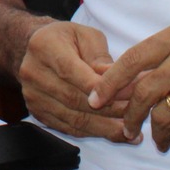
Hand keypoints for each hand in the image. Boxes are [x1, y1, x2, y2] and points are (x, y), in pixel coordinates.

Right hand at [18, 20, 130, 138]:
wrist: (37, 50)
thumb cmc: (67, 39)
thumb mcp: (87, 36)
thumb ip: (101, 58)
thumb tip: (118, 82)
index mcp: (44, 46)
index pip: (72, 71)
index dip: (100, 87)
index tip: (129, 95)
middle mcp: (33, 72)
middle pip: (74, 99)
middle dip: (109, 109)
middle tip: (136, 113)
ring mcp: (33, 96)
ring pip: (73, 118)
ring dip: (105, 127)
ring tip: (131, 131)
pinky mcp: (37, 112)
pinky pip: (68, 128)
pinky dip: (93, 132)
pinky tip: (113, 133)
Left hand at [90, 21, 169, 150]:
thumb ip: (163, 62)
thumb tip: (117, 82)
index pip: (134, 57)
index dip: (110, 81)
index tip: (95, 98)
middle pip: (144, 90)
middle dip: (130, 115)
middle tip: (127, 130)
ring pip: (162, 114)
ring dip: (157, 133)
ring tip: (160, 140)